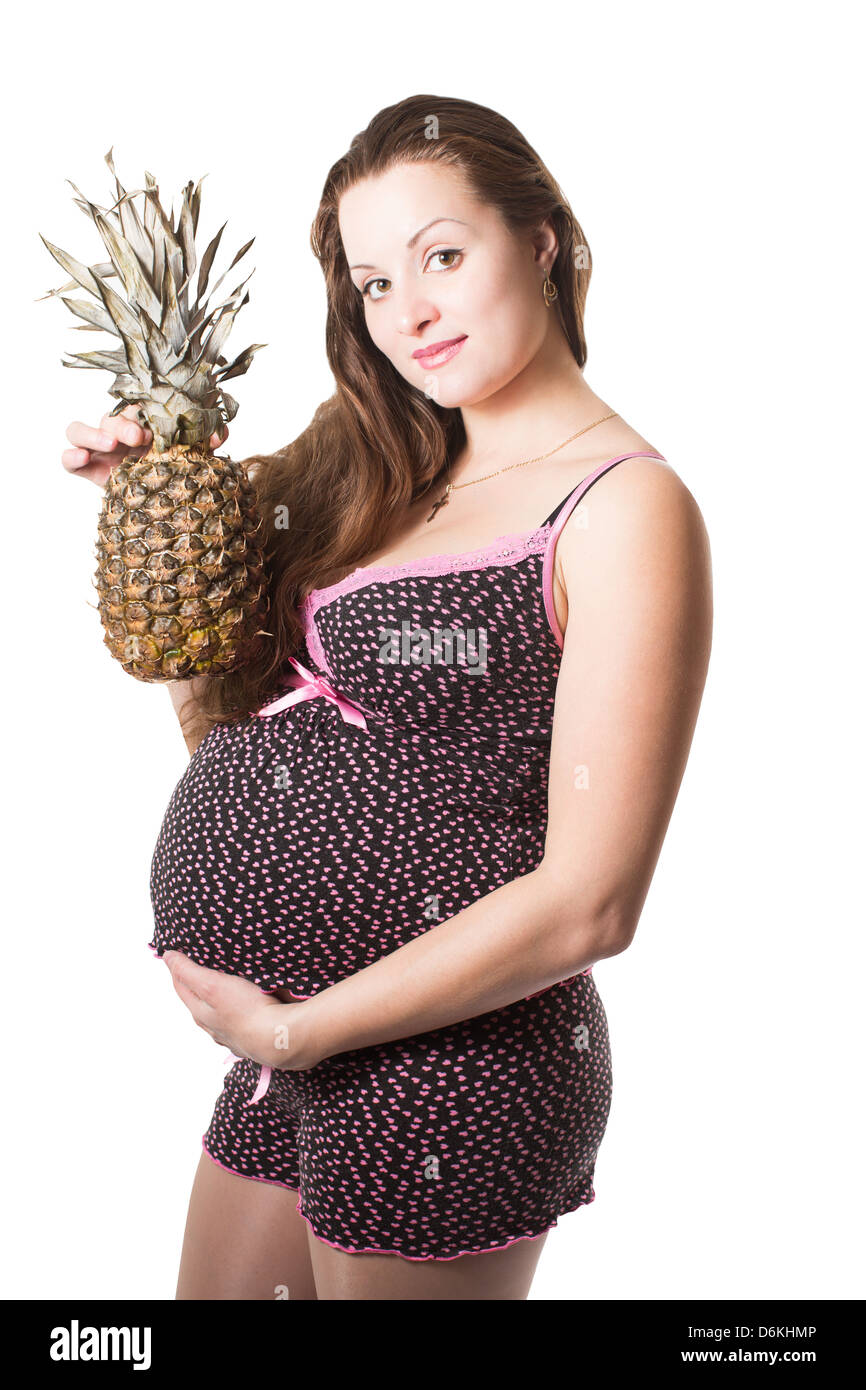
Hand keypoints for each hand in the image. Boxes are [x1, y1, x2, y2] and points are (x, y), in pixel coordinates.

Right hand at [62, 402, 228, 487]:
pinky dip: (70, 455)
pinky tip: (82, 457)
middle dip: (123, 424)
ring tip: (111, 444)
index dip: (142, 412)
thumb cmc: (175, 471)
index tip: (157, 428)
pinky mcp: (86, 469)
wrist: (163, 504)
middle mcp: (117, 432)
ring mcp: (98, 449)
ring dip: (92, 434)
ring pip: (78, 429)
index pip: (133, 406)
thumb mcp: (192, 456)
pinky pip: (68, 459)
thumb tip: (220, 433)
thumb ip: (204, 442)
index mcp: (141, 422)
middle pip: (109, 417)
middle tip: (140, 437)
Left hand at [162, 951, 316, 1070]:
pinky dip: (240, 1011)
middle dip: (197, 983)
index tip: (178, 953)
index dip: (178, 968)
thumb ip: (188, 971)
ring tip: (226, 985)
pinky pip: (242, 1021)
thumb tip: (167, 957)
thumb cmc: (247, 1011)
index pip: (181, 986)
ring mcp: (234, 1035)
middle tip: (199, 964)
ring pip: (220, 1014)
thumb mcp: (212, 985)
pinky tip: (248, 1008)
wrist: (280, 1038)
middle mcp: (214, 1027)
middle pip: (200, 1001)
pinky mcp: (254, 1038)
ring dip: (220, 1000)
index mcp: (200, 1013)